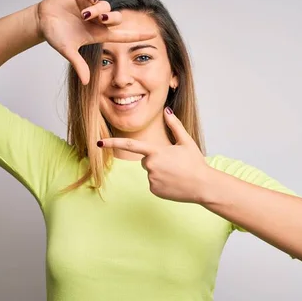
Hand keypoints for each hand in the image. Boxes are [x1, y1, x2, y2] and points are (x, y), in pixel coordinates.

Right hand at [37, 0, 156, 84]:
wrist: (41, 20)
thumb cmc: (55, 35)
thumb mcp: (67, 50)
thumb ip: (78, 64)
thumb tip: (86, 82)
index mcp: (97, 34)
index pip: (122, 35)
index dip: (137, 35)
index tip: (152, 35)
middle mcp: (97, 21)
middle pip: (115, 18)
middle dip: (111, 18)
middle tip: (101, 19)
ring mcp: (91, 8)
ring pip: (105, 6)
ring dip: (98, 9)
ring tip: (84, 13)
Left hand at [98, 108, 212, 203]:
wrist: (203, 185)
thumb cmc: (196, 162)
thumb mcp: (186, 142)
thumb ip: (174, 125)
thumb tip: (167, 110)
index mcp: (156, 151)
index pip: (129, 145)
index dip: (112, 143)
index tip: (98, 142)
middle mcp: (151, 166)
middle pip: (145, 159)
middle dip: (156, 159)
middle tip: (174, 163)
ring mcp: (151, 179)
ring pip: (150, 171)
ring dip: (160, 171)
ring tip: (176, 174)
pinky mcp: (154, 190)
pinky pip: (153, 183)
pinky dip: (162, 182)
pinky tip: (174, 183)